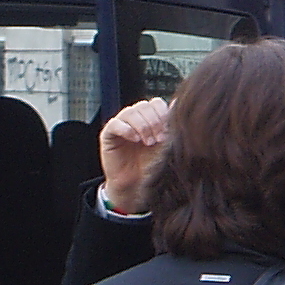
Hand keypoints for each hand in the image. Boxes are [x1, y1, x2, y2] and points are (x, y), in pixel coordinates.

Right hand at [99, 97, 171, 213]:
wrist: (136, 182)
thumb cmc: (151, 162)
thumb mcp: (164, 142)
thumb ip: (169, 124)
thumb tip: (176, 102)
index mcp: (148, 117)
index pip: (155, 103)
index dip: (162, 114)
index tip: (166, 132)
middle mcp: (134, 117)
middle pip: (143, 106)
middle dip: (153, 122)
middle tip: (158, 139)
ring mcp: (120, 124)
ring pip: (130, 112)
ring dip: (142, 126)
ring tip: (148, 143)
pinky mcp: (108, 134)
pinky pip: (115, 123)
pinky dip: (127, 130)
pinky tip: (135, 140)